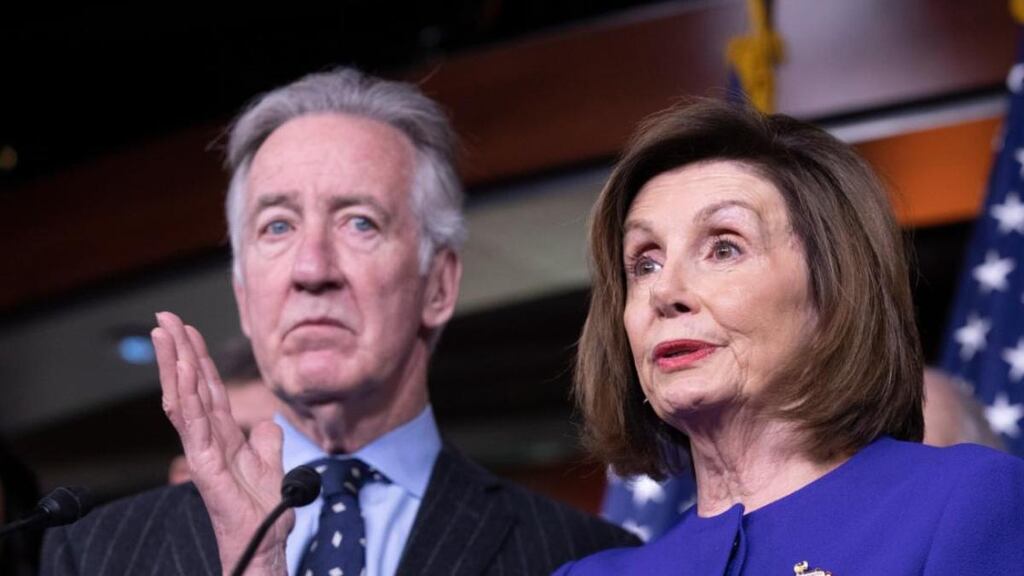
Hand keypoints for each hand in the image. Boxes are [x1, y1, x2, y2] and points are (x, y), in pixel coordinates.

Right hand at [153, 312, 288, 574]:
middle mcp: (208, 438)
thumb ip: (266, 441)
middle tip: (165, 317)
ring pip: (185, 399)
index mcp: (223, 435)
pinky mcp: (205, 465)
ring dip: (175, 365)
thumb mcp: (271, 465)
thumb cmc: (262, 511)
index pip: (207, 388)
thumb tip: (267, 424)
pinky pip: (195, 426)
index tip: (186, 328)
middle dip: (178, 350)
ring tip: (165, 334)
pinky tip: (180, 374)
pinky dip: (187, 398)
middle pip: (190, 386)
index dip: (197, 357)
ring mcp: (202, 450)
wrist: (265, 542)